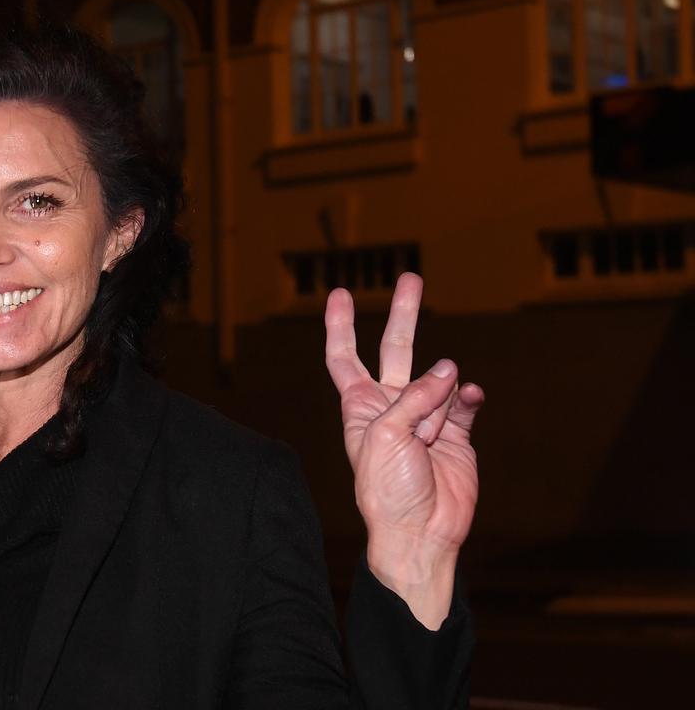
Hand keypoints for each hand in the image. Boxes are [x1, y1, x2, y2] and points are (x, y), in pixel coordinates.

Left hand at [323, 273, 484, 628]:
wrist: (420, 531)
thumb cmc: (386, 488)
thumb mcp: (385, 436)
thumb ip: (414, 397)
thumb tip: (450, 369)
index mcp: (360, 407)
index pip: (344, 358)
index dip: (340, 326)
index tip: (340, 294)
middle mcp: (391, 407)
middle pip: (396, 350)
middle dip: (404, 315)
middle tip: (411, 277)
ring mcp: (425, 417)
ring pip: (438, 383)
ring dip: (437, 404)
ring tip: (429, 438)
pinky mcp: (456, 432)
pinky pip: (464, 403)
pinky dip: (466, 400)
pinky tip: (467, 398)